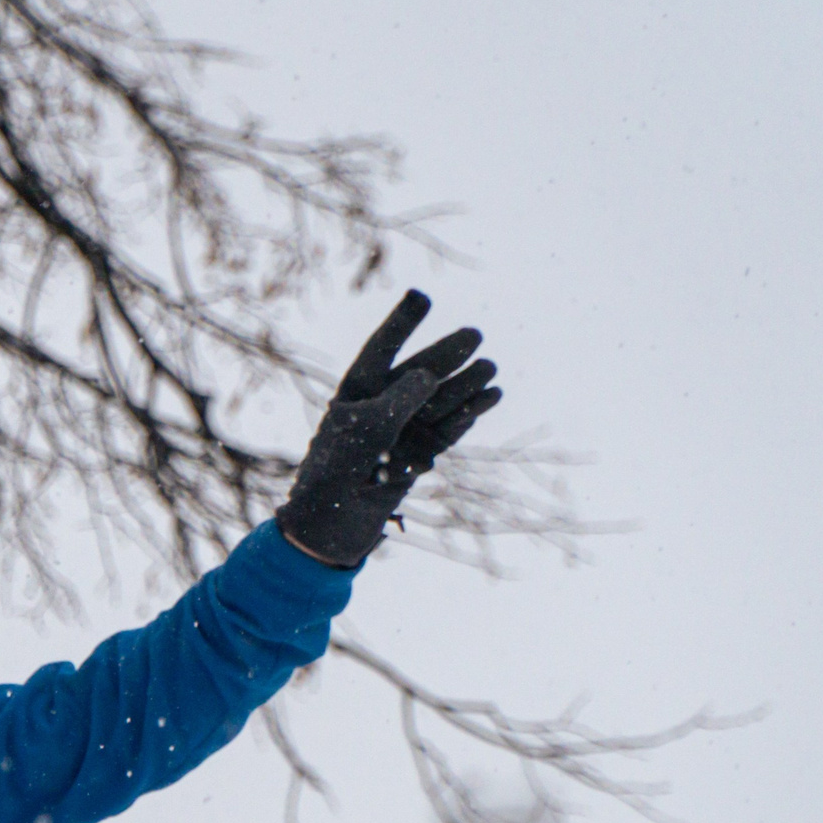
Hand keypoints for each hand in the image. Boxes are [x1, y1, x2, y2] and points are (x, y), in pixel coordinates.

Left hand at [276, 290, 501, 567]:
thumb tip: (427, 375)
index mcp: (355, 393)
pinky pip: (447, 429)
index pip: (382, 350)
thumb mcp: (365, 431)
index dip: (402, 323)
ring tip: (489, 368)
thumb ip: (397, 400)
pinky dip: (467, 414)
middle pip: (419, 372)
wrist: (333, 527)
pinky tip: (490, 397)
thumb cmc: (337, 473)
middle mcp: (379, 407)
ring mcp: (401, 431)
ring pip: (439, 400)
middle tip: (474, 336)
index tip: (422, 295)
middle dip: (445, 355)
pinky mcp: (417, 455)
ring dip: (463, 384)